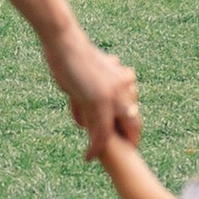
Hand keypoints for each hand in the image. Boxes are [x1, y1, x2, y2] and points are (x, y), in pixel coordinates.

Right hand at [44, 25, 139, 155]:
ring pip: (116, 131)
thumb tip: (84, 117)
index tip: (125, 138)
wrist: (65, 41)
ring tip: (98, 157)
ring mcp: (113, 95)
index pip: (131, 107)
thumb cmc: (69, 54)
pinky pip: (102, 132)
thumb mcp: (85, 74)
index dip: (128, 125)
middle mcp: (124, 87)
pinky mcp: (100, 102)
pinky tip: (89, 157)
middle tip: (125, 153)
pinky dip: (95, 147)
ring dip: (108, 147)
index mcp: (123, 78)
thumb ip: (90, 93)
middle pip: (133, 122)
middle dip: (129, 140)